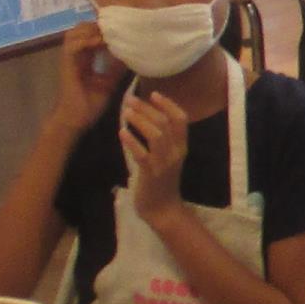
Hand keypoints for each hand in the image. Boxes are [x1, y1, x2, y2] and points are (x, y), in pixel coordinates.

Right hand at [53, 21, 121, 135]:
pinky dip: (85, 40)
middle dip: (96, 25)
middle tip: (114, 26)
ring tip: (107, 32)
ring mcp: (69, 59)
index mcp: (85, 59)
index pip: (91, 35)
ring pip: (74, 33)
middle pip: (81, 29)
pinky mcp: (66, 64)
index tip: (120, 26)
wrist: (75, 119)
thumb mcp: (109, 83)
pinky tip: (99, 41)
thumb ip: (116, 69)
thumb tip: (131, 55)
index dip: (103, 29)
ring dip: (90, 30)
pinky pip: (73, 46)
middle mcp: (76, 56)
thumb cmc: (90, 105)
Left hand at [121, 91, 192, 219]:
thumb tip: (148, 116)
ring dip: (140, 120)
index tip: (153, 94)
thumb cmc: (162, 182)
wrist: (162, 210)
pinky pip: (142, 154)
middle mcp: (176, 152)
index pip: (181, 119)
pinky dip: (132, 141)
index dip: (168, 104)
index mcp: (182, 146)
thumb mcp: (168, 157)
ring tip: (126, 112)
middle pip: (165, 123)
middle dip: (147, 108)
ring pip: (156, 135)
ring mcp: (165, 163)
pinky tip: (122, 132)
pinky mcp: (151, 174)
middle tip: (130, 100)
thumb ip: (163, 139)